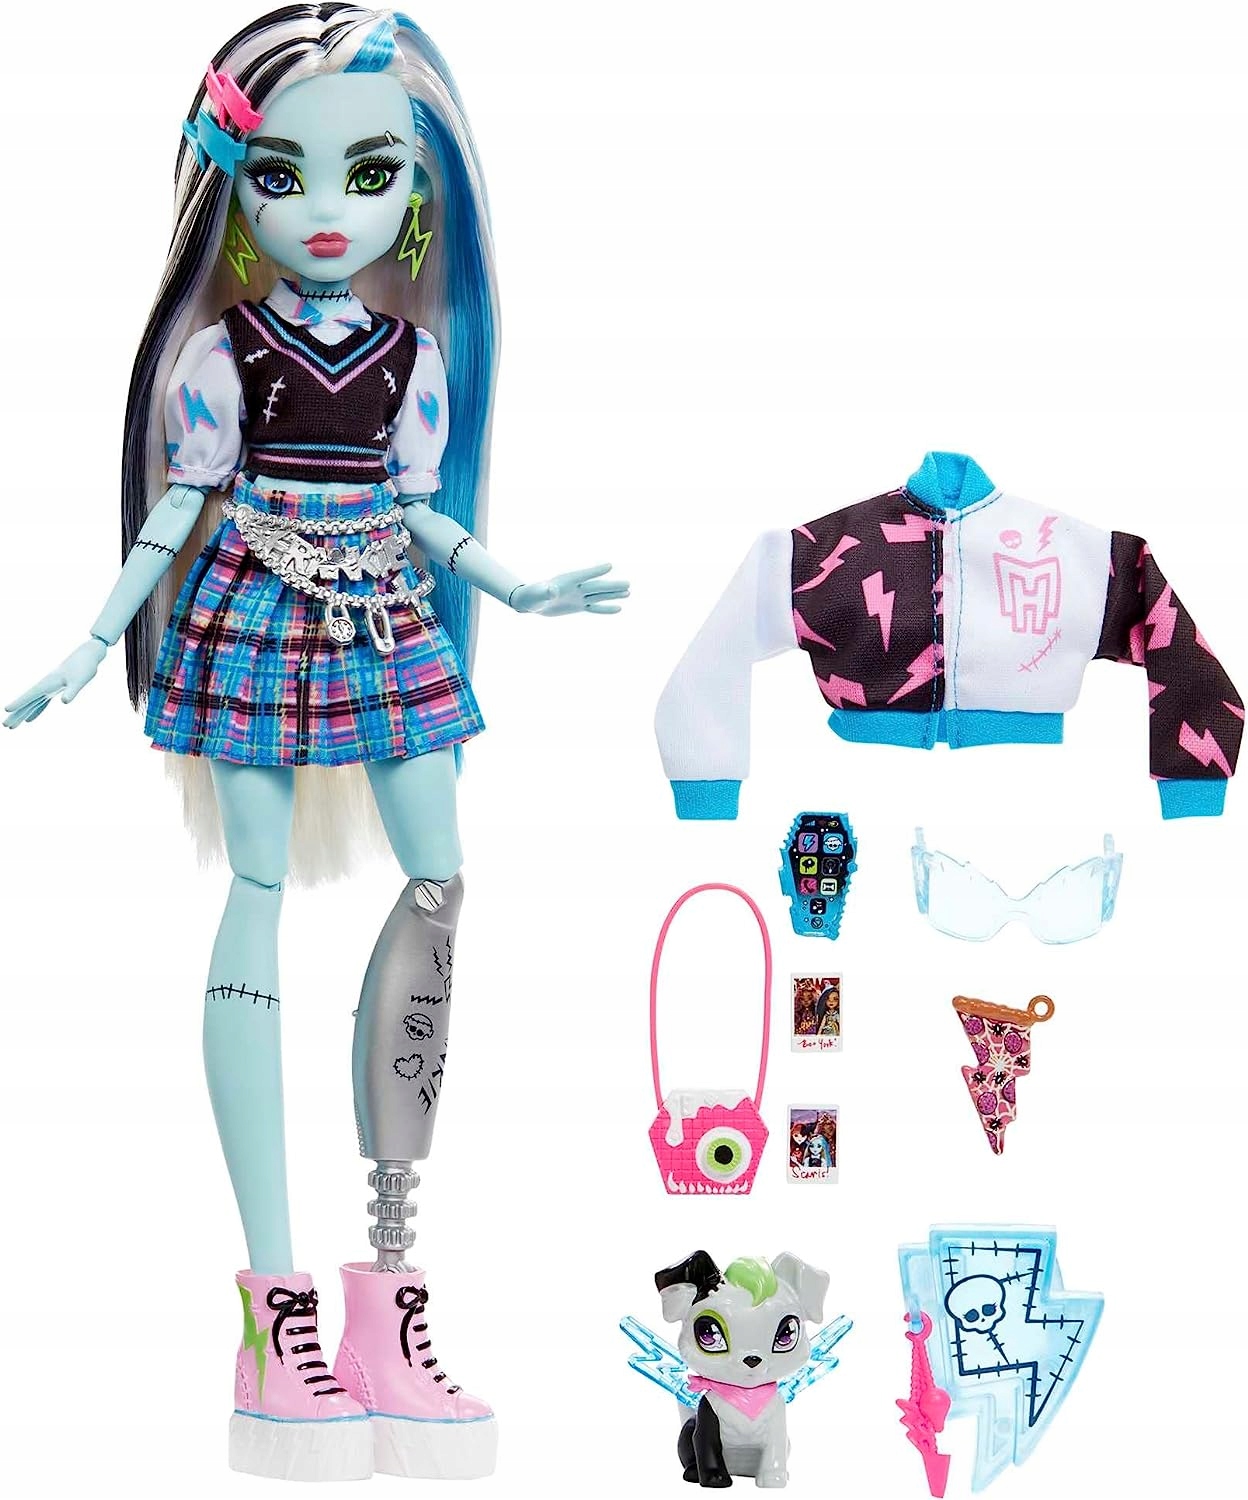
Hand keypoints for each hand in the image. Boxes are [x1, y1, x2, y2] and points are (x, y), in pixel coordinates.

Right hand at [4, 638, 107, 727]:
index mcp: (47, 683)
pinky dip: (35, 711)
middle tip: (5, 725)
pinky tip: (29, 720)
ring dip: (22, 715)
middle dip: (16, 714)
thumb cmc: (84, 667)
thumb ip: (71, 691)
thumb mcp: (80, 681)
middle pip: (27, 702)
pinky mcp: (54, 689)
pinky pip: (41, 703)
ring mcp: (49, 688)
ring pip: (32, 704)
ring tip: (12, 727)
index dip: (18, 703)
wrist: (88, 656)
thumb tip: (64, 702)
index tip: (6, 709)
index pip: (30, 695)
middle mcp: (45, 685)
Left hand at [508, 563, 629, 615]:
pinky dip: (606, 609)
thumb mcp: (538, 594)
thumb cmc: (532, 595)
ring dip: (613, 594)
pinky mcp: (578, 606)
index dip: (595, 571)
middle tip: (628, 584)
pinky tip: (618, 608)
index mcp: (566, 581)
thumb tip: (552, 590)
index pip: (584, 575)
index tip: (609, 565)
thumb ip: (546, 591)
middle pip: (597, 586)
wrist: (532, 602)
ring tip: (628, 592)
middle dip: (612, 586)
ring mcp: (578, 597)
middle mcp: (576, 588)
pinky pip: (594, 608)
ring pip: (599, 595)